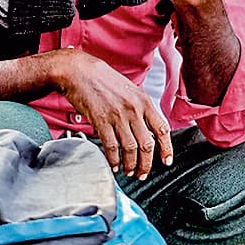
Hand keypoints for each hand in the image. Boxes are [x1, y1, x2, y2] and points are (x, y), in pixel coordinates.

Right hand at [51, 48, 173, 178]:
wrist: (78, 71)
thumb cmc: (101, 78)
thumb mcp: (128, 89)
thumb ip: (138, 107)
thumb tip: (144, 126)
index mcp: (144, 101)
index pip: (162, 129)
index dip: (166, 148)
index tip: (166, 161)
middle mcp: (134, 109)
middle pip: (147, 144)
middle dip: (146, 164)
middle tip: (143, 173)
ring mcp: (117, 116)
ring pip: (130, 148)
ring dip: (130, 164)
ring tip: (128, 172)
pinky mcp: (101, 120)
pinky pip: (111, 145)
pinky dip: (113, 158)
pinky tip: (113, 164)